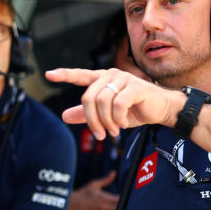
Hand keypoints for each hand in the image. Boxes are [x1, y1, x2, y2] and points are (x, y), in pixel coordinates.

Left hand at [45, 68, 181, 140]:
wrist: (161, 109)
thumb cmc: (134, 109)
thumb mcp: (107, 114)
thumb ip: (86, 114)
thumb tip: (64, 116)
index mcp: (102, 79)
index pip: (80, 75)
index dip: (64, 75)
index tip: (48, 74)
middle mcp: (111, 75)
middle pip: (88, 97)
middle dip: (92, 120)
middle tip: (100, 135)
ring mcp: (123, 79)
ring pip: (102, 102)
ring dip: (106, 122)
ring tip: (113, 131)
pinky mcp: (135, 87)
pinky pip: (118, 104)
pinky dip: (118, 118)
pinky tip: (122, 124)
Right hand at [68, 171, 119, 209]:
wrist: (73, 204)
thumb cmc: (83, 193)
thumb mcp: (94, 184)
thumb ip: (106, 179)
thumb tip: (114, 172)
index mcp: (103, 197)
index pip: (119, 199)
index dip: (123, 198)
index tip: (123, 197)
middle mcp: (103, 206)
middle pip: (119, 208)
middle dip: (122, 206)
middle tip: (123, 203)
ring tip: (119, 208)